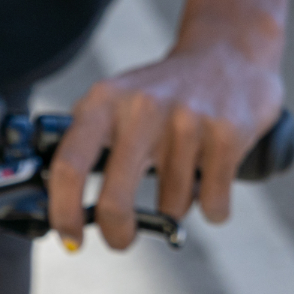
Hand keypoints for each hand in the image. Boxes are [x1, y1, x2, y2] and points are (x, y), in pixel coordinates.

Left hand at [49, 0, 291, 250]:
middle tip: (120, 240)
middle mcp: (142, 108)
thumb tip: (64, 212)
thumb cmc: (163, 94)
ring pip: (172, 207)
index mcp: (105, 101)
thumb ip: (88, 146)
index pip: (69, 165)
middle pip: (115, 202)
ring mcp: (187, 121)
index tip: (69, 239)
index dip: (64, 212)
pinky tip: (212, 175)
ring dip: (176, 206)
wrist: (229, 52)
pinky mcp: (227, 135)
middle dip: (116, 234)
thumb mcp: (116, 102)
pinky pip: (211, 204)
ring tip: (184, 173)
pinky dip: (213, 206)